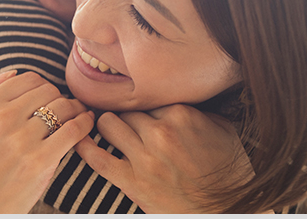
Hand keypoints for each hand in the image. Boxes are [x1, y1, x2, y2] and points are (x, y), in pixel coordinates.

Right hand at [0, 71, 94, 212]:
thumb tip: (12, 72)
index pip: (29, 79)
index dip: (44, 86)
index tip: (49, 97)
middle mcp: (2, 119)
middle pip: (48, 91)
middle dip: (60, 97)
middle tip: (67, 108)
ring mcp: (21, 140)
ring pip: (63, 107)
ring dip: (76, 109)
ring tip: (79, 115)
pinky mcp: (39, 161)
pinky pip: (73, 130)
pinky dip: (85, 124)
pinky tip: (86, 125)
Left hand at [74, 104, 257, 212]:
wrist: (226, 208)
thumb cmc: (228, 170)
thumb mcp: (222, 128)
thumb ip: (196, 110)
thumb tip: (177, 98)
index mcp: (181, 114)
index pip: (147, 99)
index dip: (144, 106)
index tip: (140, 110)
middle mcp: (160, 132)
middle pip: (126, 110)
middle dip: (126, 116)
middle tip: (124, 121)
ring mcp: (144, 157)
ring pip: (108, 125)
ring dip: (107, 126)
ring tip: (109, 130)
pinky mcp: (132, 181)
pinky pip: (98, 158)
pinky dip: (84, 147)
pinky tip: (79, 140)